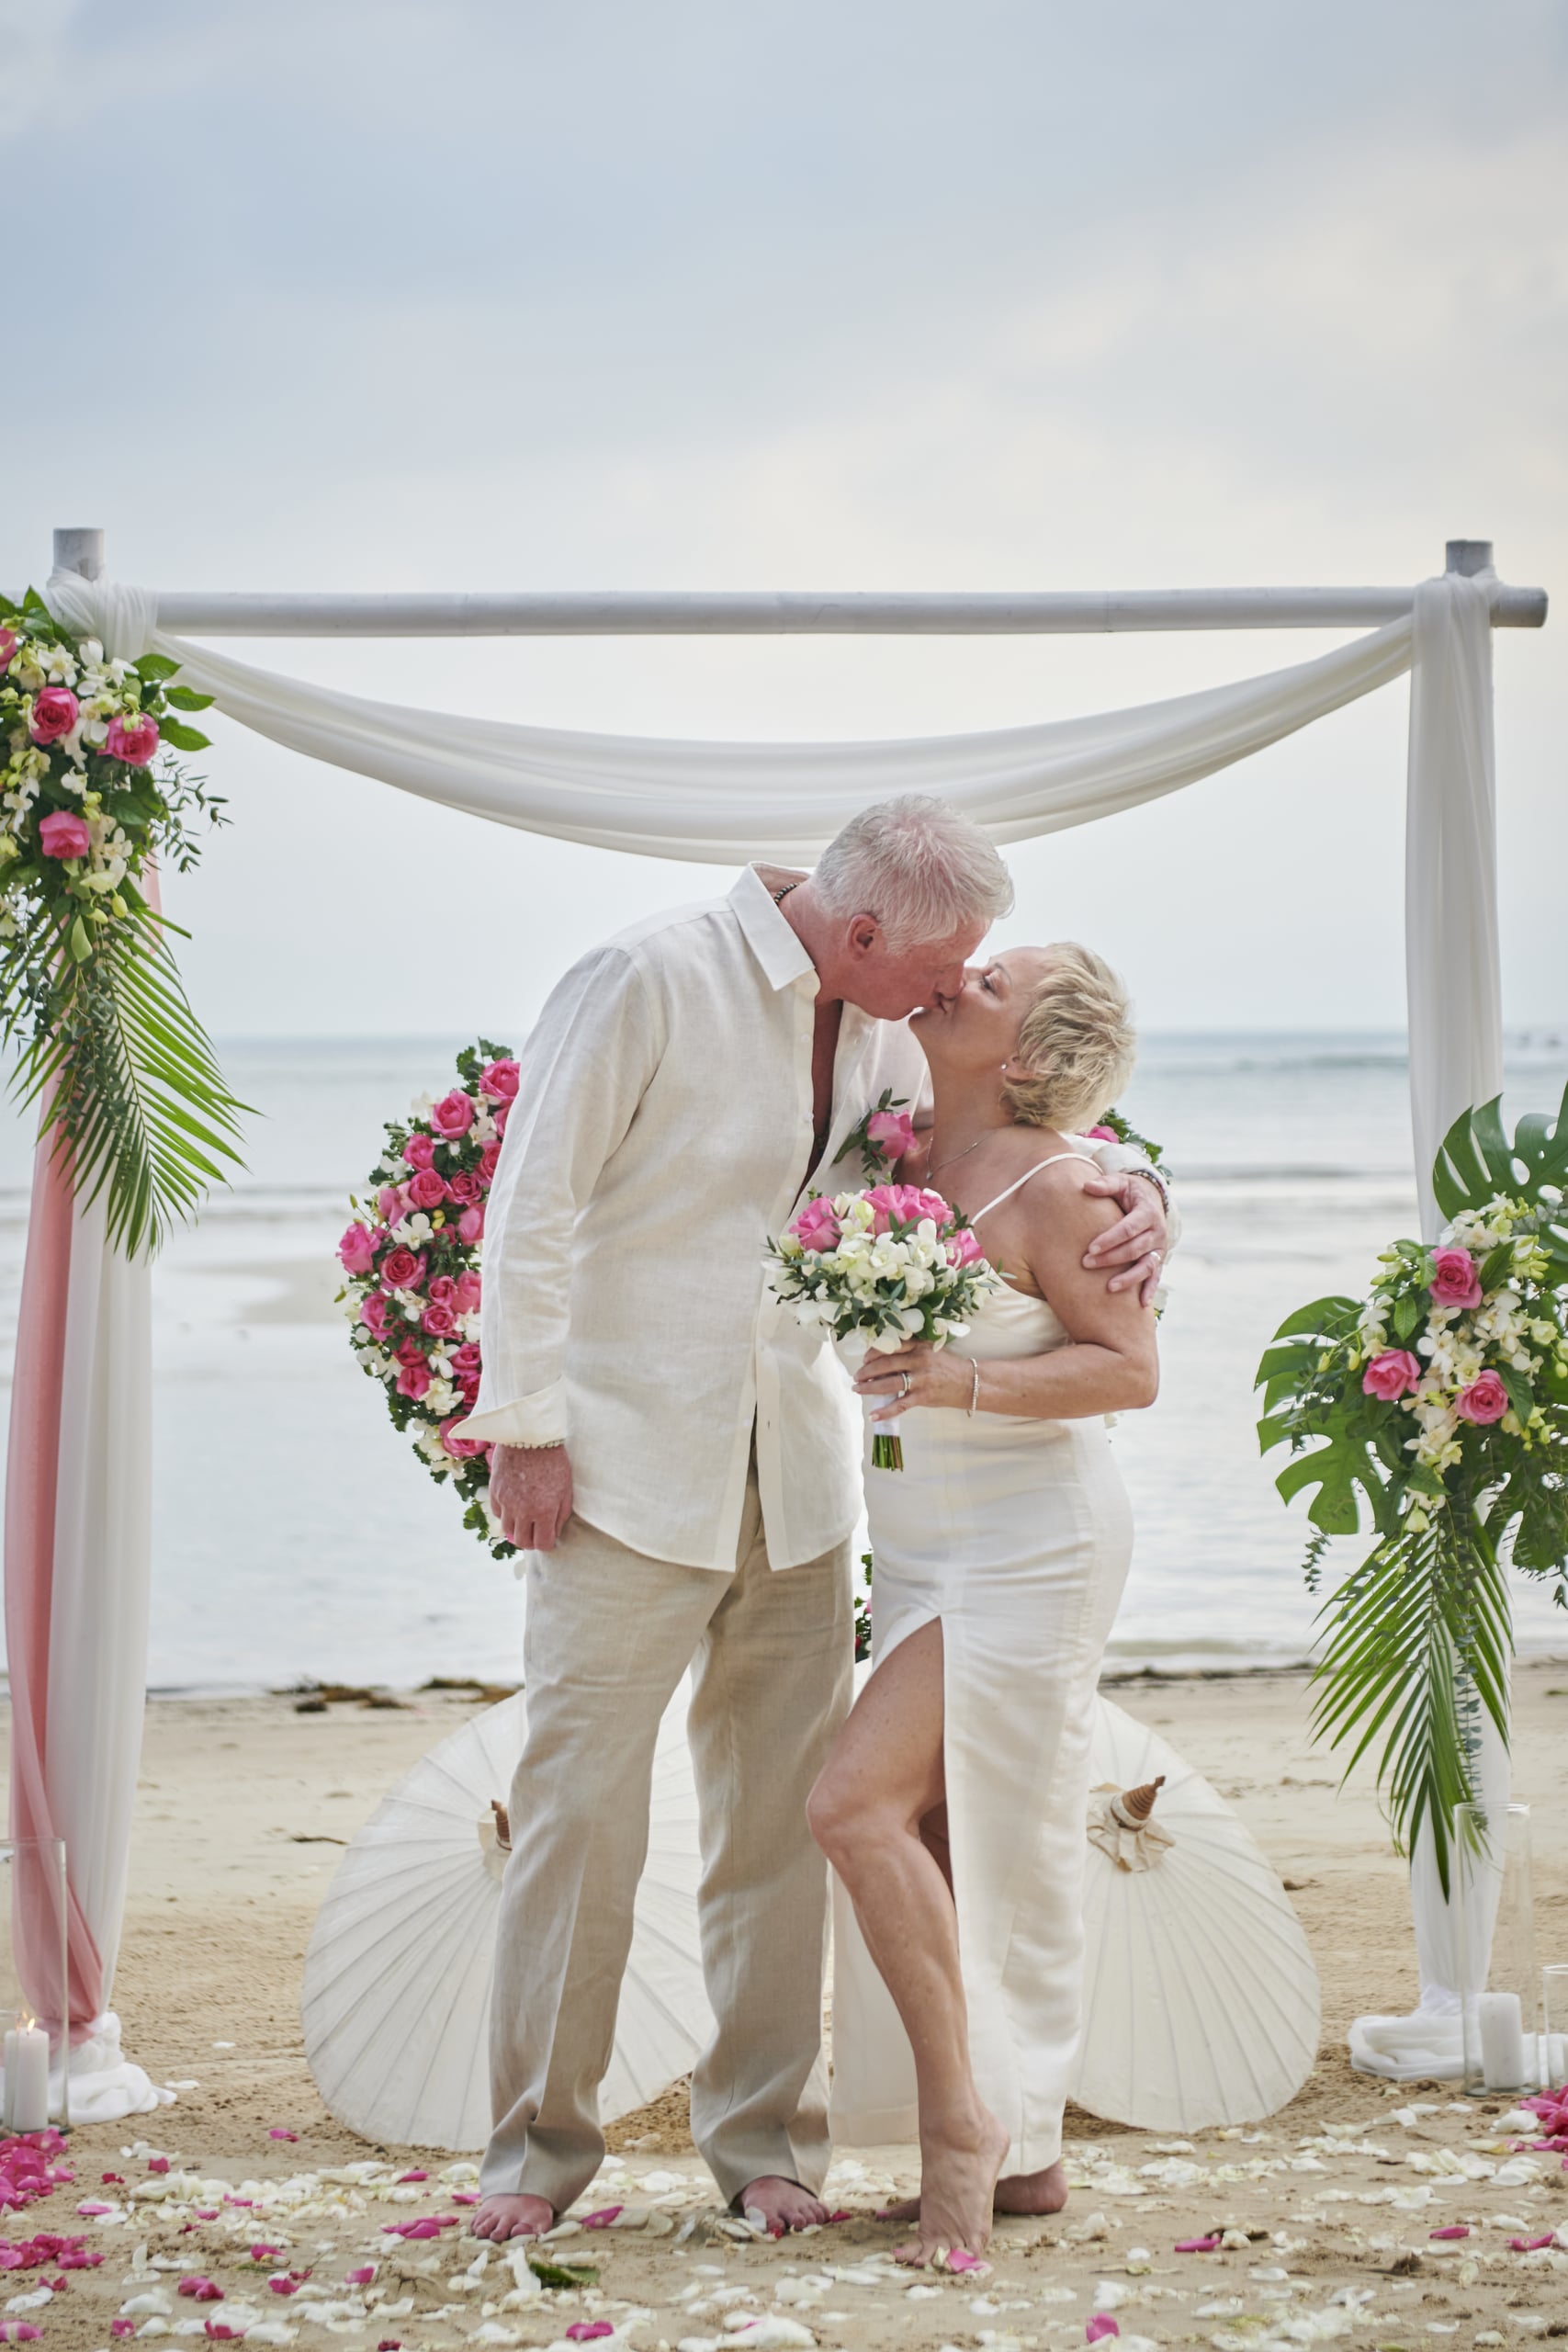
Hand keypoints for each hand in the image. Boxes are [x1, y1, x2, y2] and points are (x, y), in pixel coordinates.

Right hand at [490, 1443, 574, 1551]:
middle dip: (531, 1541)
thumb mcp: (566, 1489)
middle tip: (536, 1534)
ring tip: (525, 1520)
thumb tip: (554, 1533)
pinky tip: (513, 1506)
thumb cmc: (554, 1461)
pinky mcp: (495, 1491)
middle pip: (522, 1542)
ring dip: (517, 1528)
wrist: (530, 1435)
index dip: (547, 1544)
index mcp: (544, 1511)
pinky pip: (497, 1512)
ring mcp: (506, 1501)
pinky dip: (505, 1513)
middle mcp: (523, 1510)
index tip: (548, 1538)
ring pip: (507, 1530)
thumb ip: (561, 1515)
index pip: (543, 1544)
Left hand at [851, 1340, 971, 1421]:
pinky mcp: (923, 1396)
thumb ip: (909, 1350)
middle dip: (866, 1371)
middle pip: (885, 1364)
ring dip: (869, 1387)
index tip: (864, 1359)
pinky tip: (873, 1415)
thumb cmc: (946, 1366)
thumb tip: (881, 1358)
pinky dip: (885, 1411)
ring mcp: (921, 1379)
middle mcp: (918, 1360)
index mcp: (918, 1346)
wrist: (969, 1382)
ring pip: (888, 1383)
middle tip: (856, 1376)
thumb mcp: (929, 1350)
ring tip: (858, 1389)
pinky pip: (900, 1405)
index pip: (889, 1347)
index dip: (873, 1353)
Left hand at [1079, 1171, 1167, 1306]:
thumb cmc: (1130, 1192)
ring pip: (1146, 1265)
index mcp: (1147, 1213)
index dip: (1110, 1239)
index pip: (1128, 1229)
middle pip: (1134, 1249)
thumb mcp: (1120, 1183)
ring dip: (1129, 1278)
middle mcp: (1157, 1232)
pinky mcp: (1158, 1259)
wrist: (1151, 1199)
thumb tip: (1087, 1186)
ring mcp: (1159, 1247)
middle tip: (1087, 1264)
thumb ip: (1105, 1184)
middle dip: (1111, 1258)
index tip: (1090, 1248)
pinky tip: (1141, 1304)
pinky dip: (1150, 1289)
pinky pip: (1156, 1276)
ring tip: (1110, 1288)